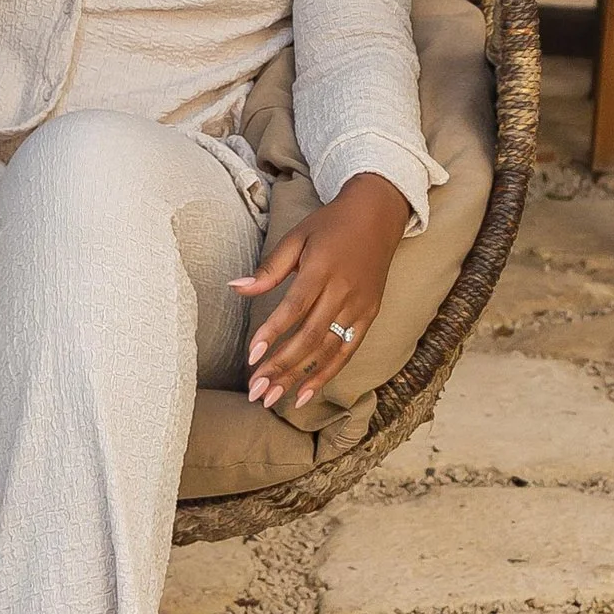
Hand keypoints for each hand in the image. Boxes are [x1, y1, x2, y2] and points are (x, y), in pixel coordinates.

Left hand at [234, 172, 411, 411]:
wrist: (377, 216)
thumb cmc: (330, 225)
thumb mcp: (296, 237)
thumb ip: (269, 269)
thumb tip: (236, 287)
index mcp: (322, 268)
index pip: (295, 307)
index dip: (273, 333)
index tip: (252, 356)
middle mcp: (343, 290)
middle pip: (310, 336)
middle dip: (282, 367)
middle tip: (256, 390)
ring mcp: (359, 306)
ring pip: (327, 350)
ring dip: (299, 378)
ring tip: (273, 398)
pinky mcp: (369, 316)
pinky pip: (347, 351)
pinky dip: (327, 375)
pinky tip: (305, 394)